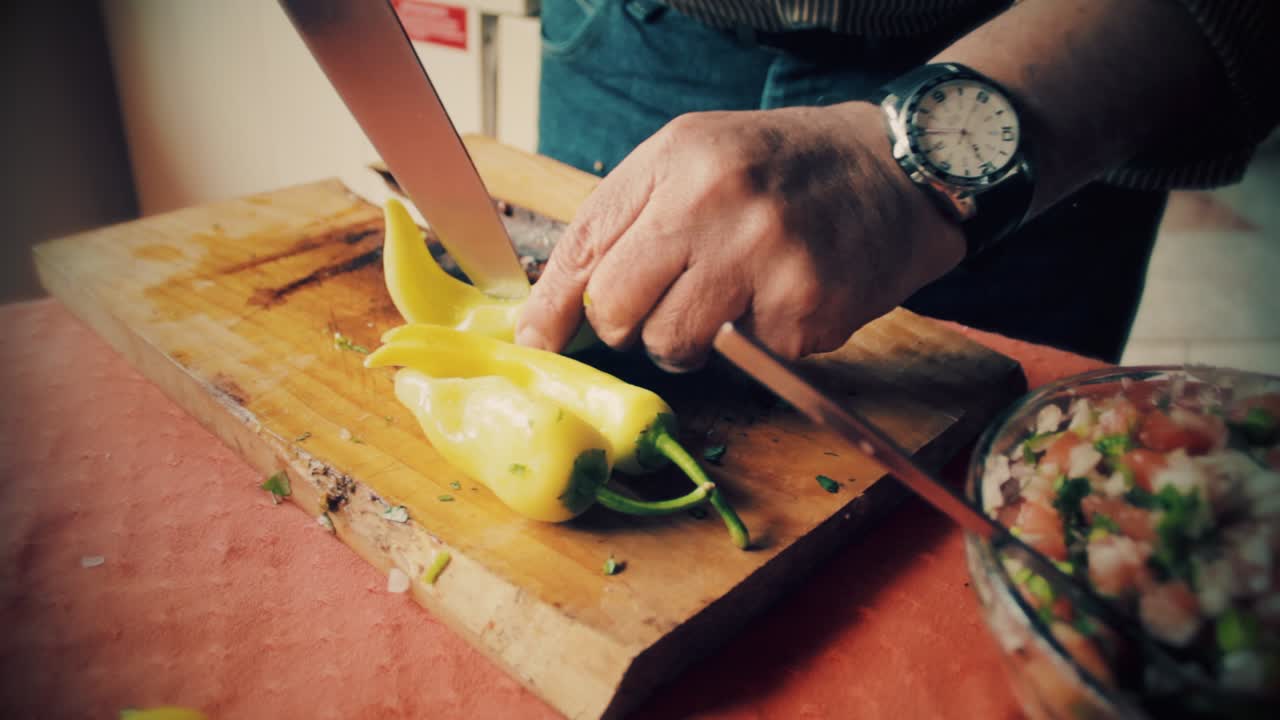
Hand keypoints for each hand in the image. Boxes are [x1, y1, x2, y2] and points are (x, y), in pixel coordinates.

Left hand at [515, 102, 965, 369]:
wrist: (893, 171)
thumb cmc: (779, 169)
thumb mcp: (693, 160)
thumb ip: (627, 220)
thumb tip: (557, 305)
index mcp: (679, 161)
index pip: (586, 247)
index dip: (553, 306)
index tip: (537, 340)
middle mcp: (717, 205)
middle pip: (617, 309)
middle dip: (625, 325)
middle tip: (661, 308)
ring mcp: (765, 261)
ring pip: (673, 346)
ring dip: (689, 341)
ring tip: (729, 300)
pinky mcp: (806, 312)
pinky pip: (747, 360)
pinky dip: (758, 341)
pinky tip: (785, 298)